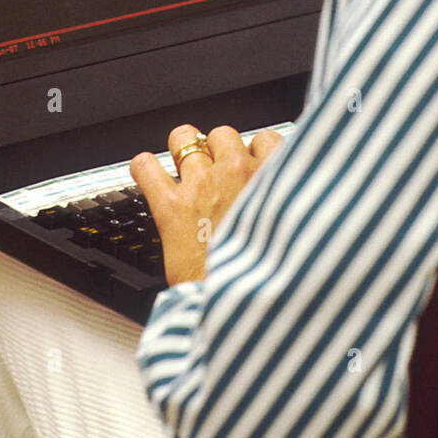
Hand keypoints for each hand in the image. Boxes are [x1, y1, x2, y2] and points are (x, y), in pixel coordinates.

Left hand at [129, 125, 284, 285]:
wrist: (242, 304)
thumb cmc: (270, 273)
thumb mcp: (295, 229)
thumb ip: (288, 203)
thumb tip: (288, 196)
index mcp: (271, 175)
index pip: (263, 138)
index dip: (254, 152)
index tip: (250, 165)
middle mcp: (235, 172)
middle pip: (223, 134)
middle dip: (219, 149)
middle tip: (218, 172)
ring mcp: (200, 185)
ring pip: (185, 138)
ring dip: (183, 148)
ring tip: (182, 162)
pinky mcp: (170, 207)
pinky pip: (146, 168)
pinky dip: (143, 167)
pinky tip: (147, 172)